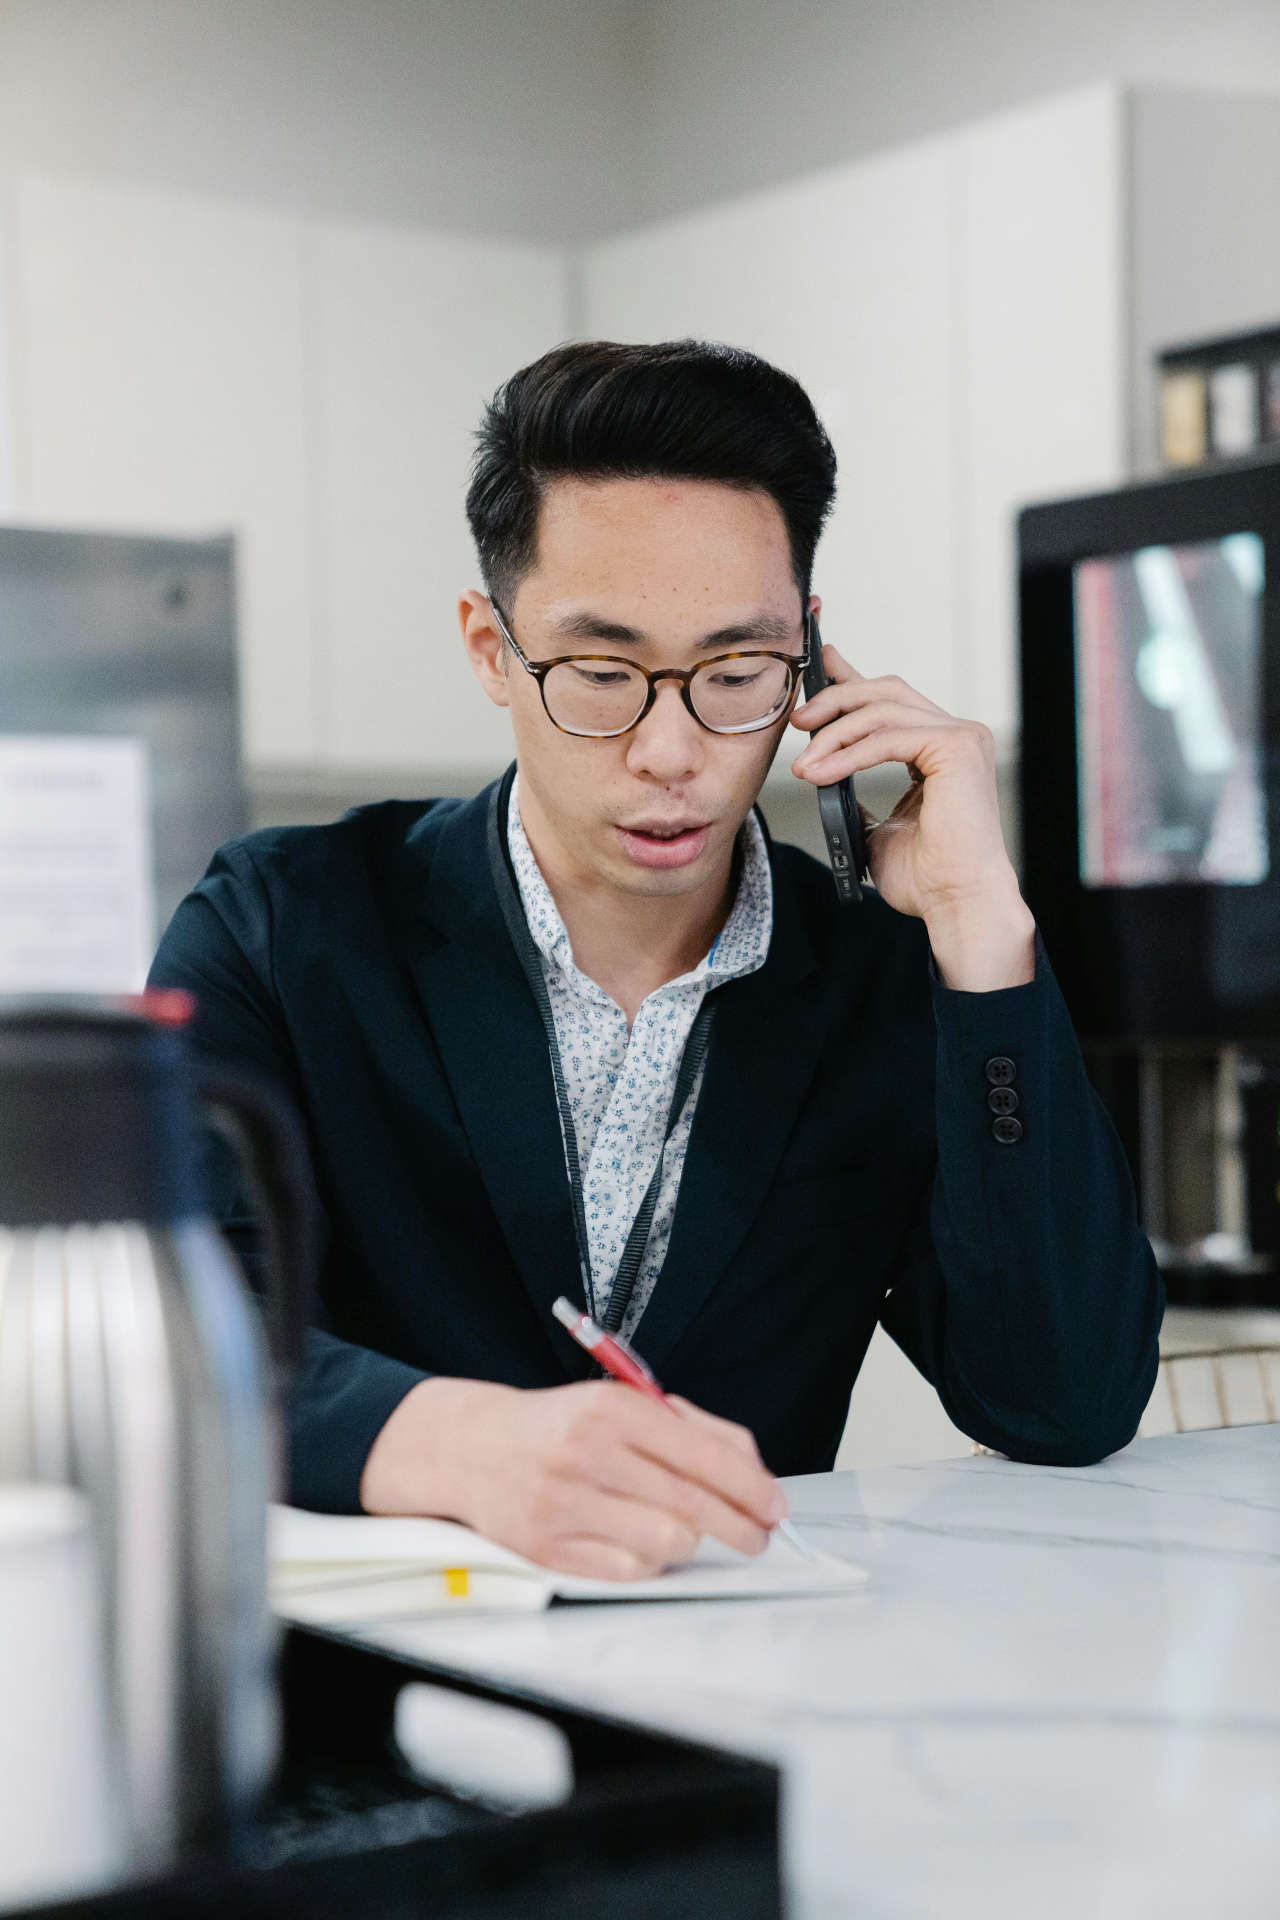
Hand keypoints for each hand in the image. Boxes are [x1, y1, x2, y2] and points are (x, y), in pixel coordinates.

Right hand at [359, 1375, 788, 1580]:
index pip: (701, 1453)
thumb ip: (689, 1427)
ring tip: (686, 1532)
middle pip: (691, 1503)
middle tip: (759, 1535)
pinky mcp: (545, 1547)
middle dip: (740, 1525)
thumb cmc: (558, 1427)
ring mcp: (563, 1503)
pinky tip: (643, 1544)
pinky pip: (628, 1571)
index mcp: (611, 1409)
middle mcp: (587, 1453)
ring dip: (690, 1543)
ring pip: (665, 1542)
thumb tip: (751, 1466)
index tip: (775, 1505)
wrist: (469, 1447)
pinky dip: (649, 1563)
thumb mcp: (620, 1404)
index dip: (749, 1485)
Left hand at [790, 643, 1035, 988]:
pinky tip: (821, 773)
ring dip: (834, 733)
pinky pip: (888, 738)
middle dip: (835, 698)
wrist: (957, 903)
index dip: (851, 678)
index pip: (891, 699)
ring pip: (882, 709)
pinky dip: (848, 754)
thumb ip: (859, 799)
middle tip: (798, 721)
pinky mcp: (958, 749)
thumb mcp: (878, 830)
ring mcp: (963, 737)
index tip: (818, 666)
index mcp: (943, 748)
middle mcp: (958, 734)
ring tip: (803, 763)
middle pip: (886, 690)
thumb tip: (826, 781)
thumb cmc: (928, 878)